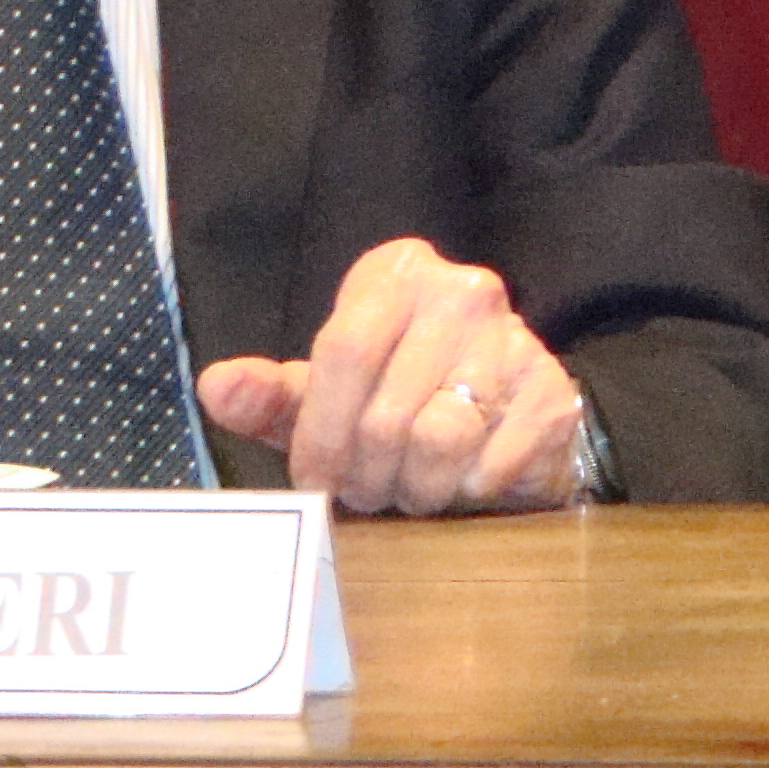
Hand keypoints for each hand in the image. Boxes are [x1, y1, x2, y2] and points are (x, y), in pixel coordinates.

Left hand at [195, 237, 585, 513]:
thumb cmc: (396, 397)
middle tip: (365, 492)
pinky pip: (492, 464)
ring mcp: (514, 338)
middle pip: (386, 411)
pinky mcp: (552, 391)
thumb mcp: (325, 393)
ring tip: (410, 489)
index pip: (343, 351)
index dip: (321, 432)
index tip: (314, 479)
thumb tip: (216, 388)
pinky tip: (462, 482)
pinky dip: (467, 491)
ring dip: (416, 488)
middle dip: (366, 474)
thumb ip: (268, 394)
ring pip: (439, 441)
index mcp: (394, 275)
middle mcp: (460, 291)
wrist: (503, 414)